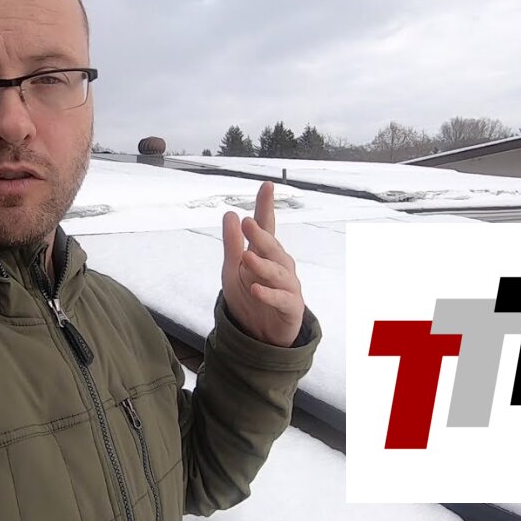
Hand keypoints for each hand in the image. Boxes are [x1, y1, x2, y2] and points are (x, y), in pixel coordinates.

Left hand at [221, 181, 304, 346]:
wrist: (259, 333)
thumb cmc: (248, 296)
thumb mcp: (232, 269)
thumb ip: (232, 244)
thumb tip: (230, 214)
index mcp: (264, 253)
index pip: (266, 226)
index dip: (265, 207)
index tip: (266, 186)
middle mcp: (280, 265)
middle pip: (272, 248)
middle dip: (261, 236)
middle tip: (247, 223)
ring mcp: (287, 286)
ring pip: (278, 272)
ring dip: (263, 265)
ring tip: (247, 257)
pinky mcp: (291, 307)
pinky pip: (281, 299)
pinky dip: (268, 294)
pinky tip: (255, 289)